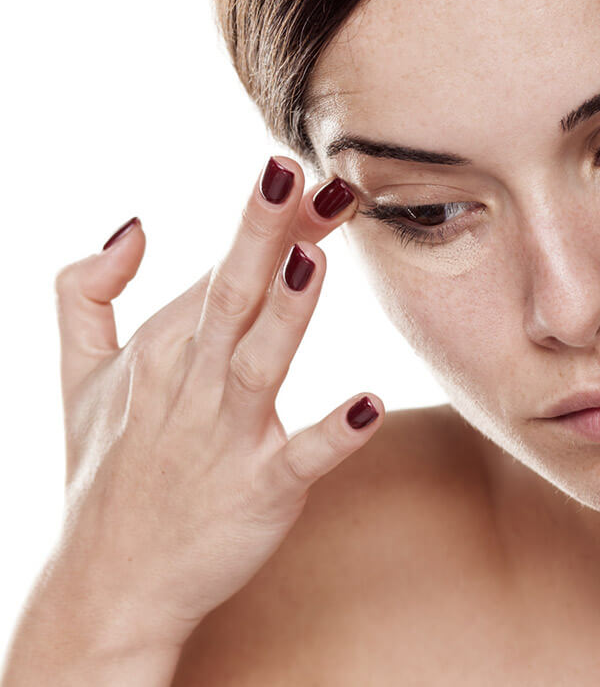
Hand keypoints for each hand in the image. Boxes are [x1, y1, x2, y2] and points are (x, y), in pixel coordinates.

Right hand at [50, 157, 381, 649]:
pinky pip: (300, 458)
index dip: (269, 221)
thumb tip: (130, 224)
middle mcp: (190, 384)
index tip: (307, 171)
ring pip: (257, 363)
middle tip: (304, 178)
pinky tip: (367, 405)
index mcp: (160, 348)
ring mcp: (224, 439)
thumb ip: (86, 294)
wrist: (106, 585)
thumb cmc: (103, 471)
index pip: (222, 269)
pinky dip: (331, 434)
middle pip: (233, 296)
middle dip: (266, 235)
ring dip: (286, 314)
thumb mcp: (75, 376)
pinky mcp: (258, 491)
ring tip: (313, 259)